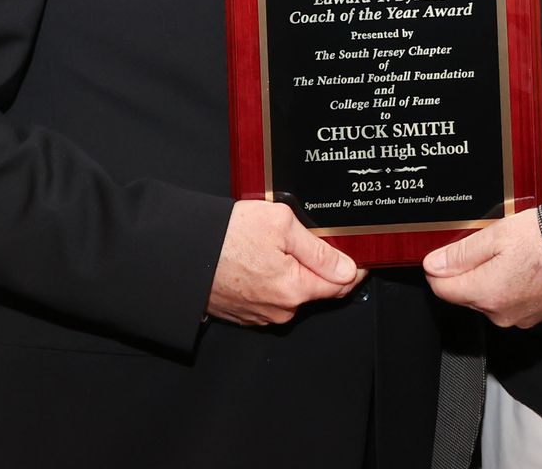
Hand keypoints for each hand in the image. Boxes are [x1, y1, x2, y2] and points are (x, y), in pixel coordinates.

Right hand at [207, 200, 362, 326]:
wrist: (183, 253)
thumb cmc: (227, 236)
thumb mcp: (281, 225)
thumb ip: (319, 250)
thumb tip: (348, 269)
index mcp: (294, 290)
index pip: (340, 286)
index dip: (354, 267)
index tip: (359, 253)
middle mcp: (280, 310)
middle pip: (316, 288)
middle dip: (318, 265)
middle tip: (307, 236)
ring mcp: (261, 315)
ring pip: (293, 292)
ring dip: (293, 272)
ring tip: (275, 244)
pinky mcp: (245, 313)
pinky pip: (271, 296)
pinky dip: (272, 279)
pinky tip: (259, 258)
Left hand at [422, 208, 541, 328]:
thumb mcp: (498, 234)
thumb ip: (462, 252)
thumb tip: (434, 264)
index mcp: (486, 293)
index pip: (442, 289)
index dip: (438, 267)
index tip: (445, 251)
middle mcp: (499, 313)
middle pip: (465, 294)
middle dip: (467, 270)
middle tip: (486, 242)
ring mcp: (518, 318)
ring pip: (487, 297)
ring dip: (490, 276)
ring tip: (509, 250)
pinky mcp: (534, 316)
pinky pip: (509, 301)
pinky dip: (510, 284)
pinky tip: (523, 264)